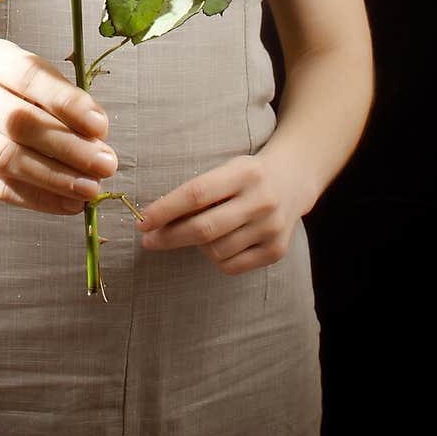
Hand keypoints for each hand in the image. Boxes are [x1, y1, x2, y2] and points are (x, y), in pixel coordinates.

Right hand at [0, 37, 117, 214]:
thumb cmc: (3, 88)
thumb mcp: (29, 76)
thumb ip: (61, 98)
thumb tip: (97, 136)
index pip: (28, 76)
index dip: (66, 102)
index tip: (101, 126)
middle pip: (17, 122)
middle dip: (68, 147)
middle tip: (106, 164)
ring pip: (7, 159)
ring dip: (55, 178)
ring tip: (91, 189)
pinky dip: (38, 199)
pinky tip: (68, 204)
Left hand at [135, 149, 311, 275]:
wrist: (293, 179)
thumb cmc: (246, 174)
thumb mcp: (226, 169)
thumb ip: (198, 192)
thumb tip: (156, 220)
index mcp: (244, 173)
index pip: (196, 193)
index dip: (165, 210)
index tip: (143, 222)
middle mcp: (261, 201)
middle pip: (204, 228)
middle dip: (169, 237)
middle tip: (149, 240)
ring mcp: (271, 228)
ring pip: (216, 250)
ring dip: (196, 246)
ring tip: (198, 233)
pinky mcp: (277, 250)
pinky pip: (231, 266)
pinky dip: (216, 258)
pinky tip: (219, 243)